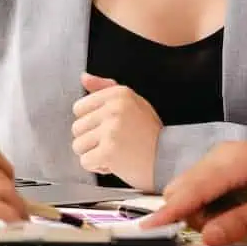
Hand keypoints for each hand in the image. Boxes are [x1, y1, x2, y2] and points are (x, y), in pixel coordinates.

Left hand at [71, 74, 161, 190]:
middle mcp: (114, 108)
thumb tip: (84, 78)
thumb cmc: (150, 134)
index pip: (79, 107)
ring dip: (94, 154)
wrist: (170, 160)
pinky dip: (98, 167)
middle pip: (77, 128)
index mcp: (118, 94)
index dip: (91, 122)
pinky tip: (115, 164)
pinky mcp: (109, 152)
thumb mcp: (133, 103)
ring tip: (115, 153)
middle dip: (92, 140)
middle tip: (115, 143)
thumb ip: (105, 89)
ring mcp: (111, 130)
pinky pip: (85, 161)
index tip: (109, 128)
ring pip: (78, 145)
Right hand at [147, 137, 246, 245]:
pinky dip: (212, 205)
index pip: (190, 190)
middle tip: (226, 232)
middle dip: (190, 216)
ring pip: (192, 189)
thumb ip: (244, 222)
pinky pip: (206, 188)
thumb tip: (206, 238)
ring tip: (239, 222)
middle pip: (182, 189)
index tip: (145, 230)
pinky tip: (237, 213)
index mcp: (233, 163)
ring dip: (202, 212)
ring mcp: (224, 158)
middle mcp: (221, 156)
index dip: (168, 213)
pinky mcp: (229, 165)